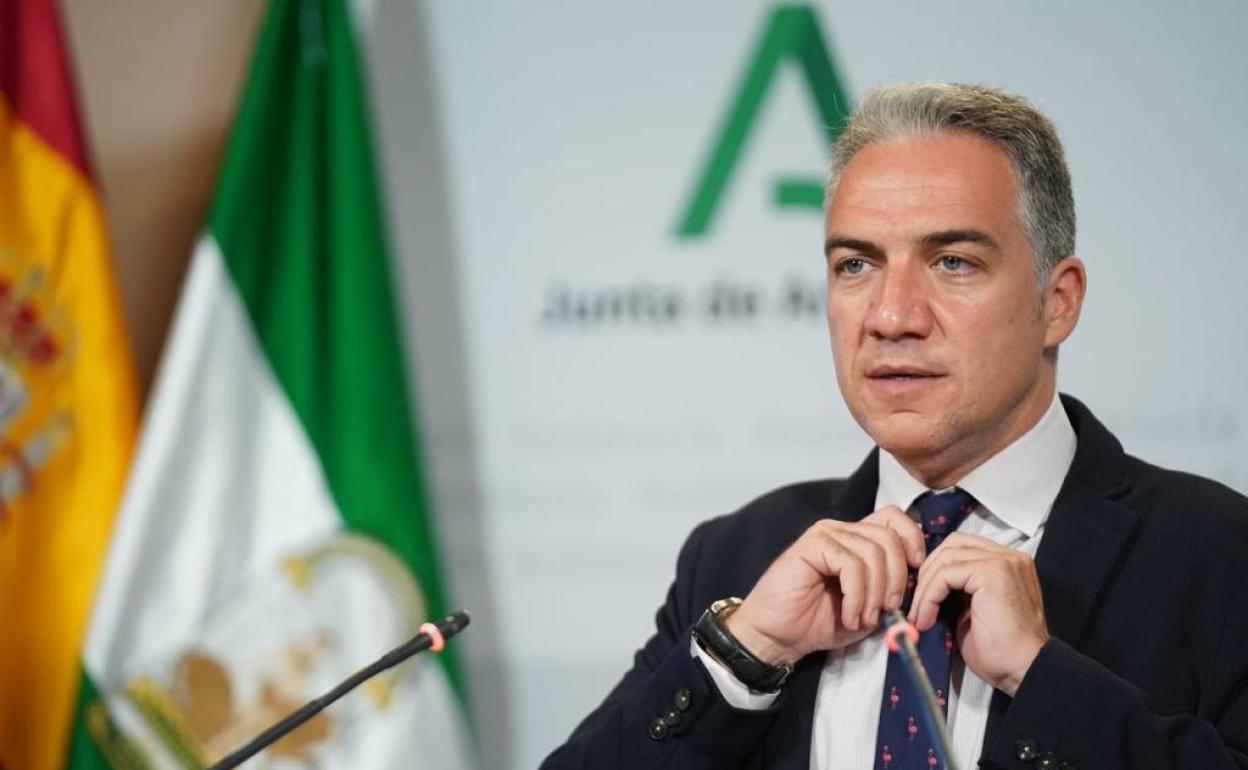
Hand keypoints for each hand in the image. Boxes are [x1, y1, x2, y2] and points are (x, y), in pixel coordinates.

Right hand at [724, 507, 924, 666]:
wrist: (777, 636)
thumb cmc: (819, 622)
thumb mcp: (868, 607)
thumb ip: (890, 590)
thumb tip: (917, 584)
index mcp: (856, 539)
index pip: (894, 519)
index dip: (913, 540)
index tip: (917, 571)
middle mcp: (841, 530)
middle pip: (889, 537)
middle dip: (896, 578)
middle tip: (888, 610)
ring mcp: (825, 535)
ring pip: (872, 552)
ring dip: (875, 593)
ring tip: (864, 619)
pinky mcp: (811, 546)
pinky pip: (850, 564)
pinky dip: (857, 595)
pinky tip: (850, 615)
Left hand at [908, 532, 1048, 695]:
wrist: (1025, 670)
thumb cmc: (1002, 651)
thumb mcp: (973, 611)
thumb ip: (957, 590)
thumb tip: (926, 584)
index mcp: (1007, 564)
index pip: (962, 547)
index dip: (937, 567)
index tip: (922, 593)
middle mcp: (1009, 557)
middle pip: (952, 545)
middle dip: (928, 572)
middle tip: (917, 603)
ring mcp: (1003, 562)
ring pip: (946, 559)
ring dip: (925, 589)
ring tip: (920, 616)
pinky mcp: (992, 573)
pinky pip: (945, 575)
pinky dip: (929, 597)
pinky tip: (926, 618)